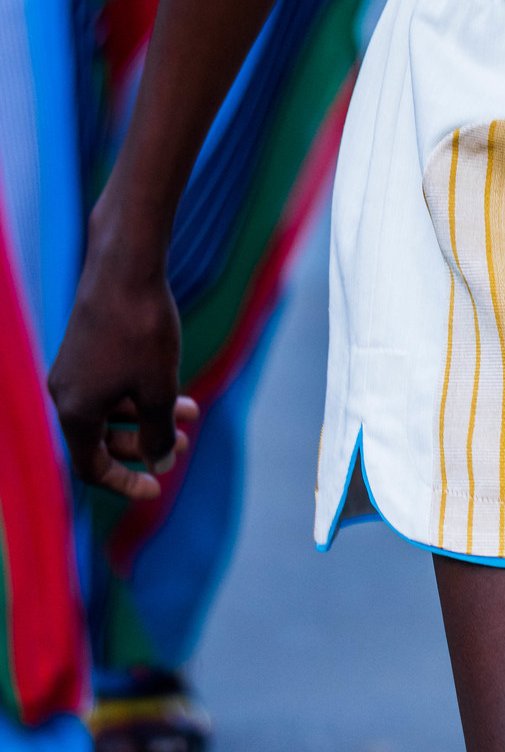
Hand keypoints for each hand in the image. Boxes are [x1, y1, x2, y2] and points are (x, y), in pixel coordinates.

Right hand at [48, 219, 195, 499]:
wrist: (126, 265)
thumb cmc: (142, 331)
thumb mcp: (158, 390)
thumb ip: (157, 434)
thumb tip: (160, 462)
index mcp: (74, 413)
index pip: (91, 468)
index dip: (125, 483)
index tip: (158, 486)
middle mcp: (64, 393)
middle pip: (100, 439)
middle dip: (144, 444)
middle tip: (186, 441)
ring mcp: (72, 368)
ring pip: (110, 407)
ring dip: (148, 414)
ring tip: (192, 410)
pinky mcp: (84, 344)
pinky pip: (108, 382)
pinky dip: (138, 389)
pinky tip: (172, 380)